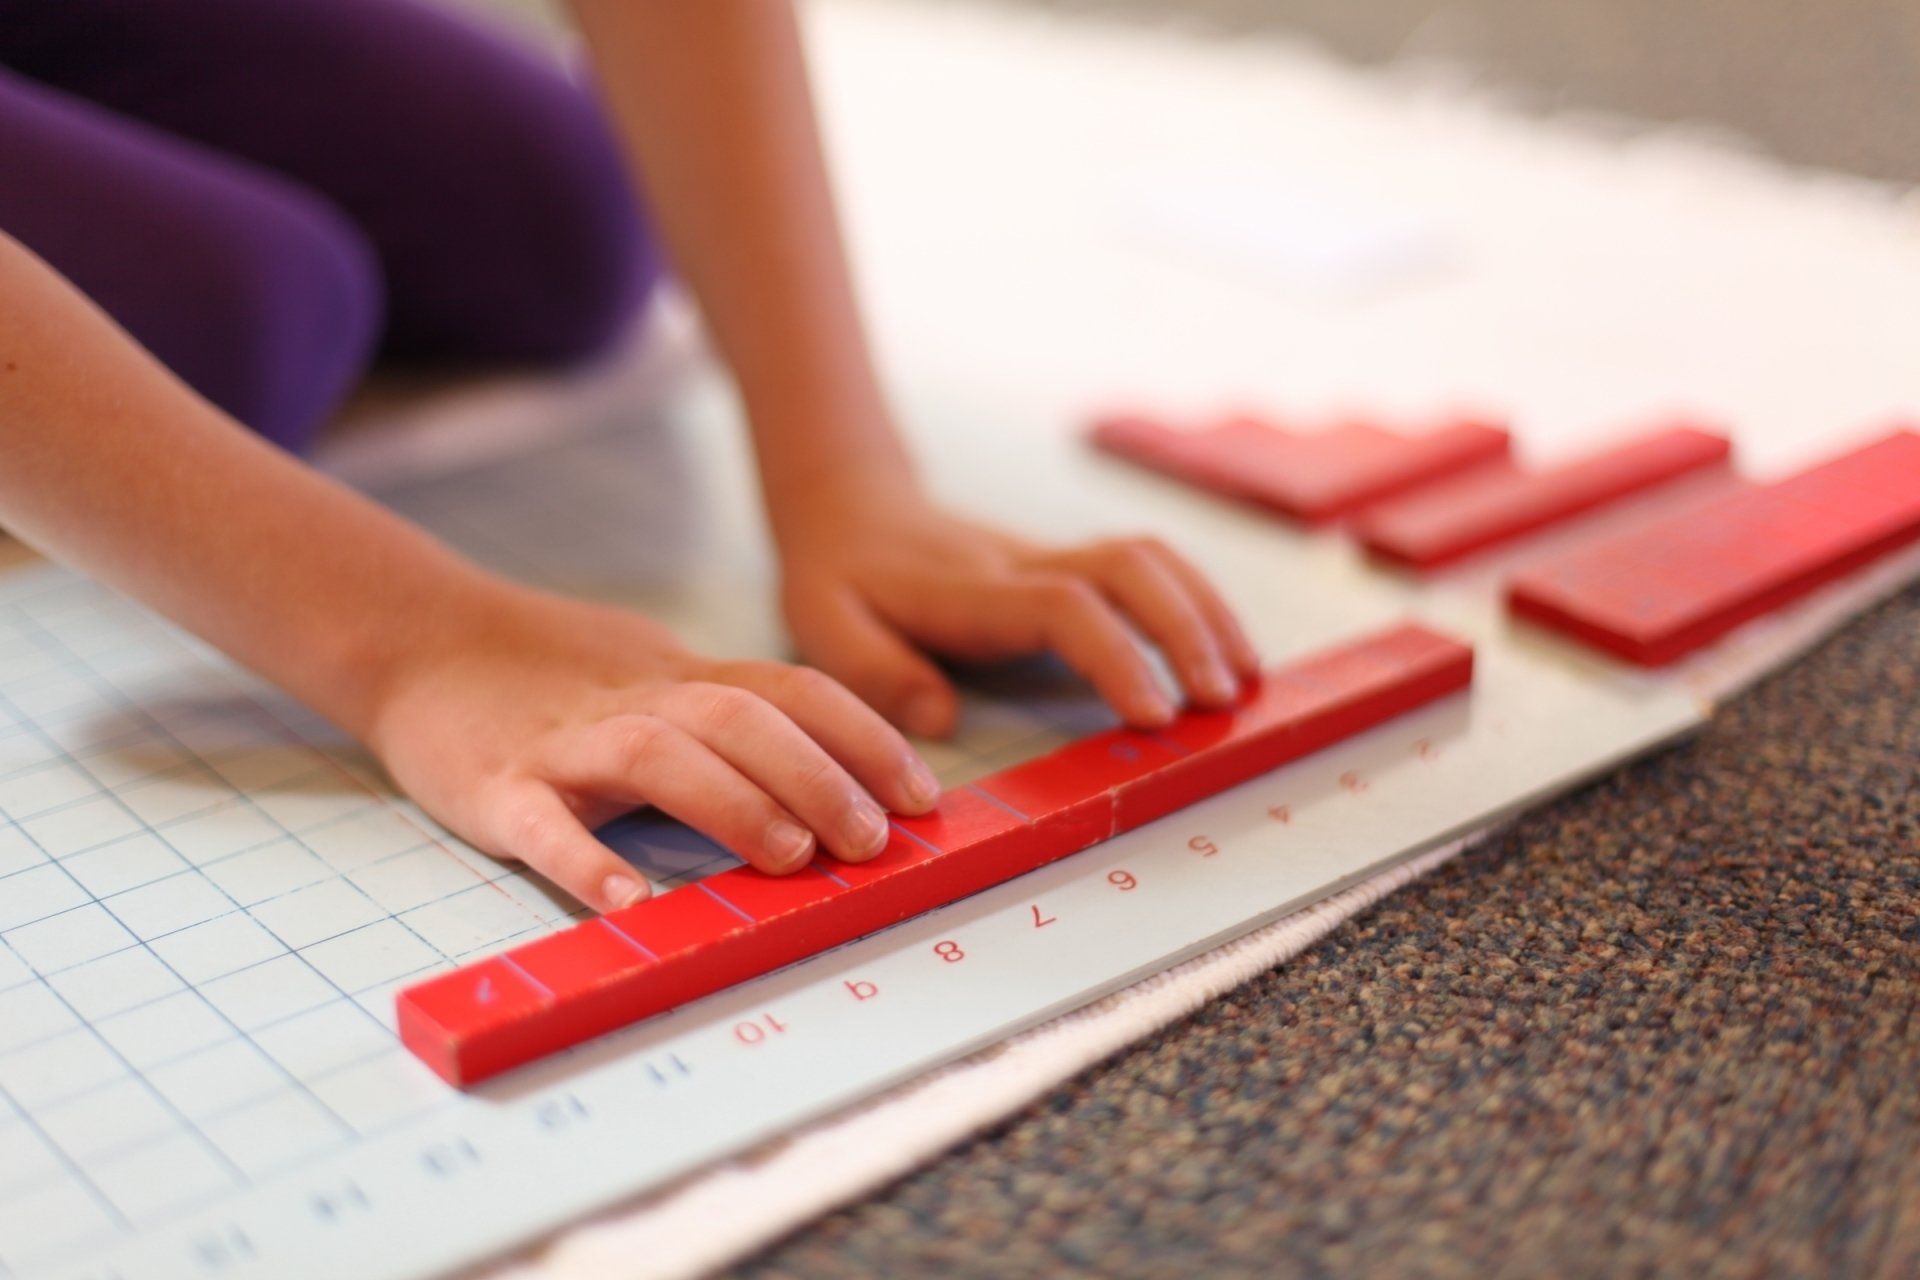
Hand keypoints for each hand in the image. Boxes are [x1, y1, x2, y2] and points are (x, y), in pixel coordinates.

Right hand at [364, 581, 940, 911]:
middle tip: (871, 839)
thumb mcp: (653, 676)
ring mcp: (564, 743)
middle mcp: (635, 702)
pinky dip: (584, 859)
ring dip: (734, 803)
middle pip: (739, 720)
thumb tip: (830, 772)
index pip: (790, 692)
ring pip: (658, 755)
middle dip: (818, 776)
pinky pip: (542, 823)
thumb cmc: (552, 671)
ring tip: (790, 858)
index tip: (920, 793)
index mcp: (679, 680)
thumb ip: (727, 716)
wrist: (417, 636)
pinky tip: (626, 901)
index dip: (862, 737)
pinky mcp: (495, 785)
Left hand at [775, 475, 1261, 738]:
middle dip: (1186, 629)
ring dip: (1205, 612)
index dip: (1116, 653)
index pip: (1062, 605)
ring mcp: (1052, 557)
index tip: (1154, 713)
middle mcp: (1023, 564)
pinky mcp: (1068, 565)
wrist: (848, 506)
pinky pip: (1148, 568)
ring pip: (1150, 558)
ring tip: (1244, 680)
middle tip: (1221, 702)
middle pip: (1129, 566)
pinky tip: (1224, 650)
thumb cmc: (838, 578)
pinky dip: (1197, 602)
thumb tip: (939, 721)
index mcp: (969, 589)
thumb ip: (875, 672)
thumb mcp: (822, 626)